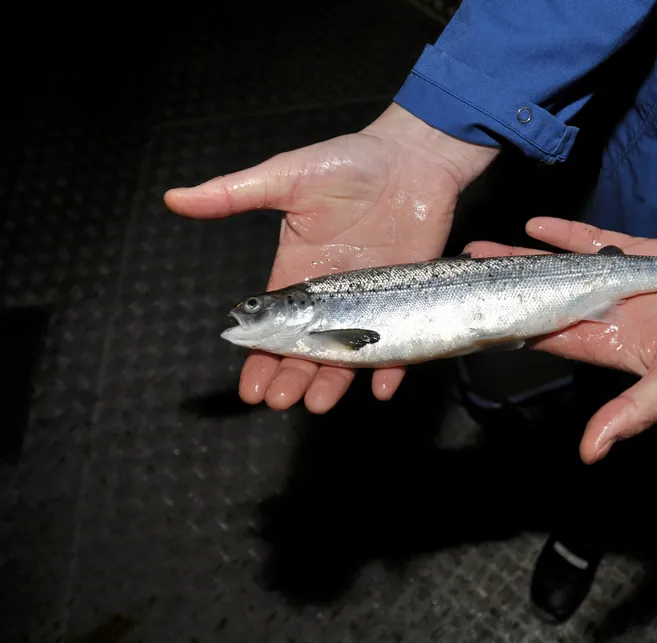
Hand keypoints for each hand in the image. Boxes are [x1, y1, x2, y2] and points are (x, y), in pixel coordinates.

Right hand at [165, 104, 497, 412]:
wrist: (413, 157)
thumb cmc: (350, 162)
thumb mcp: (287, 175)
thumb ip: (235, 193)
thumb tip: (175, 198)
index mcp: (299, 272)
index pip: (276, 326)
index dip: (261, 356)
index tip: (250, 387)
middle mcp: (333, 294)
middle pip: (308, 348)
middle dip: (292, 376)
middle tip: (281, 400)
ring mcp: (371, 300)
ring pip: (350, 353)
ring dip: (333, 380)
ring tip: (318, 403)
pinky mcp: (407, 299)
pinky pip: (401, 340)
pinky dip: (394, 365)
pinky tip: (381, 386)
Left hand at [465, 218, 656, 463]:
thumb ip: (633, 414)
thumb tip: (592, 452)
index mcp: (606, 344)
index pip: (546, 337)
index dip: (509, 328)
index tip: (472, 318)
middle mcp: (605, 313)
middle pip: (542, 297)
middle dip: (504, 284)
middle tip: (464, 268)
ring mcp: (619, 282)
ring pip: (562, 266)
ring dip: (524, 256)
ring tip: (484, 245)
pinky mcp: (641, 256)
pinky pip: (596, 242)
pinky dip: (566, 234)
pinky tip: (537, 225)